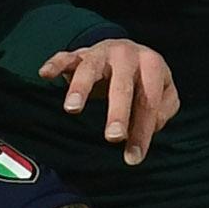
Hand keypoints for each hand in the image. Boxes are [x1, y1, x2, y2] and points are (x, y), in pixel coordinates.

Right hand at [40, 39, 181, 165]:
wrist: (127, 50)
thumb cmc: (145, 80)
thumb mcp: (164, 92)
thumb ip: (163, 111)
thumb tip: (149, 128)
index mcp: (152, 64)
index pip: (148, 101)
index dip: (143, 130)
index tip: (134, 157)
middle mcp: (127, 54)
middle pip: (121, 86)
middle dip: (118, 113)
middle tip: (113, 138)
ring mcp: (101, 52)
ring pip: (90, 68)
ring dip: (80, 88)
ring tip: (72, 109)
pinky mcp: (80, 54)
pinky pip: (65, 57)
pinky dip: (55, 65)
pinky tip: (44, 74)